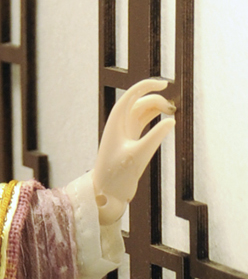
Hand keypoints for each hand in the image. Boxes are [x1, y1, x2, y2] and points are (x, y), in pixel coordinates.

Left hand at [91, 77, 174, 213]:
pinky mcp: (131, 141)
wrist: (106, 194)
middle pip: (140, 102)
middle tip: (173, 110)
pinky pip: (144, 122)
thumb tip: (171, 121)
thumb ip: (155, 137)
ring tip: (173, 114)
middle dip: (157, 100)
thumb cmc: (116, 177)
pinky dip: (155, 119)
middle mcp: (119, 124)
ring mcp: (125, 132)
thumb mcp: (138, 156)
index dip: (146, 86)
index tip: (165, 84)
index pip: (131, 96)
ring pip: (143, 112)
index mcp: (115, 123)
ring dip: (157, 109)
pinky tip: (167, 121)